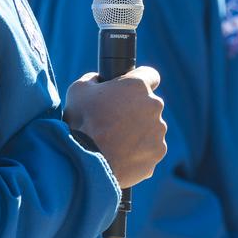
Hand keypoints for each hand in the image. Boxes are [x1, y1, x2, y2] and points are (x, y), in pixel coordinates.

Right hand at [64, 66, 165, 187]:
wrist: (85, 162)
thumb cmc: (81, 123)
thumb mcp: (78, 90)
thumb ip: (93, 79)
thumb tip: (98, 80)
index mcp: (138, 86)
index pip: (150, 75)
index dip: (139, 81)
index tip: (130, 91)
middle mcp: (154, 105)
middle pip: (149, 104)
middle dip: (136, 110)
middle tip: (114, 121)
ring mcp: (158, 131)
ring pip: (151, 128)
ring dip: (138, 132)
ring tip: (115, 142)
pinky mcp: (157, 153)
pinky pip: (150, 149)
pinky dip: (139, 152)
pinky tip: (121, 155)